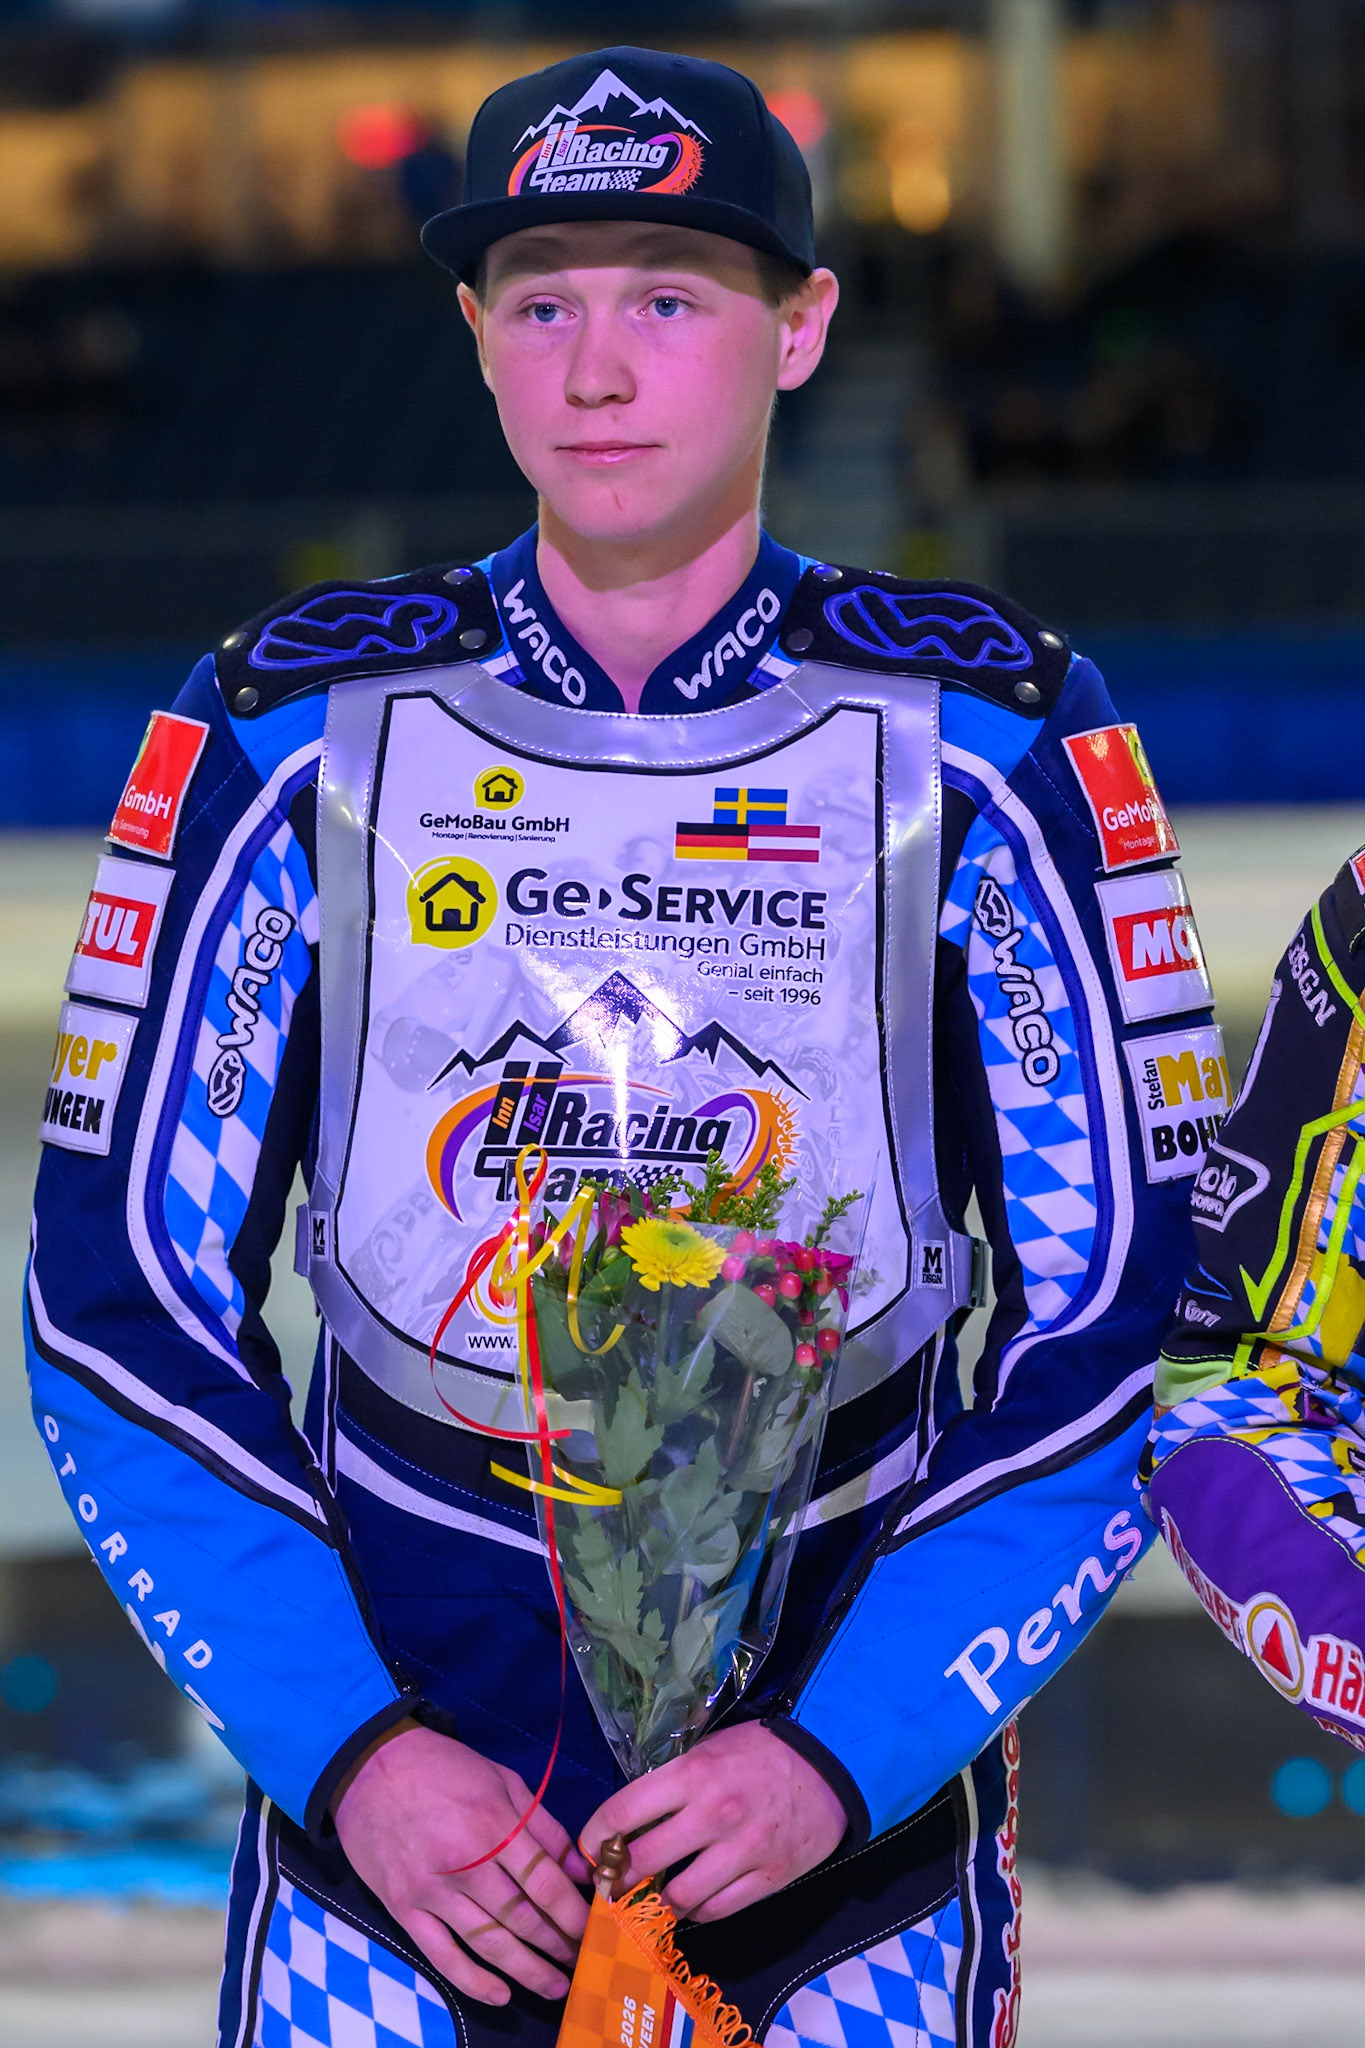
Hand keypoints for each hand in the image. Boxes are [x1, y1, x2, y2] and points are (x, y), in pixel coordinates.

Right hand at [333, 1720, 589, 2004]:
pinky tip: (501, 1994)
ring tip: (554, 1986)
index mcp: (495, 1826)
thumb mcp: (503, 1780)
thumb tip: (579, 1868)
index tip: (594, 1929)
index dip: (573, 1913)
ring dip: (526, 1970)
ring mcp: (433, 1892)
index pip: (544, 1882)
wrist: (370, 1767)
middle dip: (557, 1946)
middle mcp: (467, 1865)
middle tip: (580, 1962)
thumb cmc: (444, 1767)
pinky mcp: (404, 1909)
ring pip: (488, 1943)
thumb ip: (543, 1825)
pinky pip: (442, 1955)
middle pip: (522, 1919)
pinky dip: (472, 1980)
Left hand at [579, 1722, 845, 1923]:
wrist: (830, 1765)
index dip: (593, 1837)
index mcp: (692, 1774)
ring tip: (652, 1896)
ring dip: (658, 1900)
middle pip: (644, 1860)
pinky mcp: (769, 1878)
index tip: (586, 1851)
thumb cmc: (760, 1752)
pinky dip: (697, 1911)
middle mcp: (713, 1814)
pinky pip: (717, 1910)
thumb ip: (671, 1782)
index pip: (623, 1812)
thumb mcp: (709, 1748)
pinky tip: (692, 1900)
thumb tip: (628, 1820)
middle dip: (619, 1876)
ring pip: (678, 1896)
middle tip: (613, 1882)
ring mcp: (743, 1850)